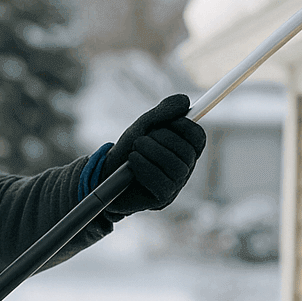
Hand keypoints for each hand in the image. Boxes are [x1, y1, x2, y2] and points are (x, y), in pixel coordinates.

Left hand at [100, 94, 206, 216]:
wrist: (104, 174)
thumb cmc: (126, 150)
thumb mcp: (143, 126)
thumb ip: (162, 113)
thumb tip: (185, 101)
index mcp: (183, 150)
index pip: (198, 138)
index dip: (186, 126)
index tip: (168, 121)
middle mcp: (183, 169)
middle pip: (187, 152)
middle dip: (163, 139)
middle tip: (141, 139)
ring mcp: (174, 186)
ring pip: (177, 167)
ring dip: (152, 152)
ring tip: (135, 149)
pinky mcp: (162, 199)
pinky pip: (163, 183)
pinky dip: (146, 168)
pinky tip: (133, 163)